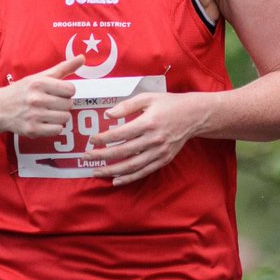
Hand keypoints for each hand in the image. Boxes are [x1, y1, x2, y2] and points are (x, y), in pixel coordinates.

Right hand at [0, 56, 81, 136]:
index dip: (66, 91)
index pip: (70, 89)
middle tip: (51, 103)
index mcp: (39, 83)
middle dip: (63, 104)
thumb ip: (63, 68)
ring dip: (60, 116)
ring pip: (65, 118)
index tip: (58, 92)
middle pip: (69, 104)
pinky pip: (57, 130)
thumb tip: (82, 58)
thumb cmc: (24, 90)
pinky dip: (54, 127)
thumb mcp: (40, 76)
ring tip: (49, 112)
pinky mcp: (33, 129)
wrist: (0, 108)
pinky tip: (45, 121)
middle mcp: (36, 99)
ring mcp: (34, 115)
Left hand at [85, 91, 205, 185]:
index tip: (91, 140)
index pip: (121, 133)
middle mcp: (154, 139)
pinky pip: (144, 171)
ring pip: (132, 165)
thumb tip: (108, 115)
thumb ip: (127, 106)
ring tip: (97, 171)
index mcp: (149, 122)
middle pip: (124, 151)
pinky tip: (116, 180)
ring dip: (113, 170)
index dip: (104, 138)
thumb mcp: (148, 98)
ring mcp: (159, 152)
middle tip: (86, 157)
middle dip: (103, 155)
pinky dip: (129, 178)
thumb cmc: (168, 104)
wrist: (193, 116)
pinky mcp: (164, 160)